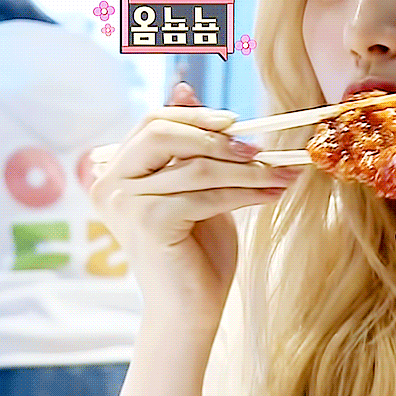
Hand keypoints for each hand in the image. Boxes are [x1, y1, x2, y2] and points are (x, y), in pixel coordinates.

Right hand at [89, 82, 303, 316]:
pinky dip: (247, 192)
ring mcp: (126, 201)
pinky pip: (207, 194)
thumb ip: (189, 144)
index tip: (238, 123)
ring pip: (198, 168)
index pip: (153, 122)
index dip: (197, 117)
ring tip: (283, 173)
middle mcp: (112, 182)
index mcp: (118, 169)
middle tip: (260, 149)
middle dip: (218, 138)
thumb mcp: (195, 185)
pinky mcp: (148, 220)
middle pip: (164, 133)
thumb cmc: (195, 246)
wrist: (190, 307)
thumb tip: (183, 87)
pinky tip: (275, 193)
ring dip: (249, 170)